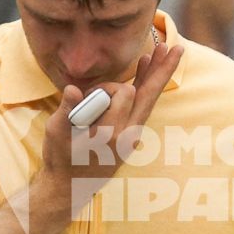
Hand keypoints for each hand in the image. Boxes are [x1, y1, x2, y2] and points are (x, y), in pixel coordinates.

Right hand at [38, 41, 182, 210]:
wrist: (70, 187)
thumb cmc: (60, 159)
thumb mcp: (56, 134)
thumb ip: (66, 110)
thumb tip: (72, 89)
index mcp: (111, 134)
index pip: (124, 93)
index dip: (107, 85)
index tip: (89, 95)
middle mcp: (128, 136)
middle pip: (150, 95)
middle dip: (163, 70)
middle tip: (177, 46)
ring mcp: (132, 137)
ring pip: (148, 100)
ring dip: (156, 75)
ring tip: (165, 50)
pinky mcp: (130, 137)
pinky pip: (142, 107)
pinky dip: (145, 87)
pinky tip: (147, 69)